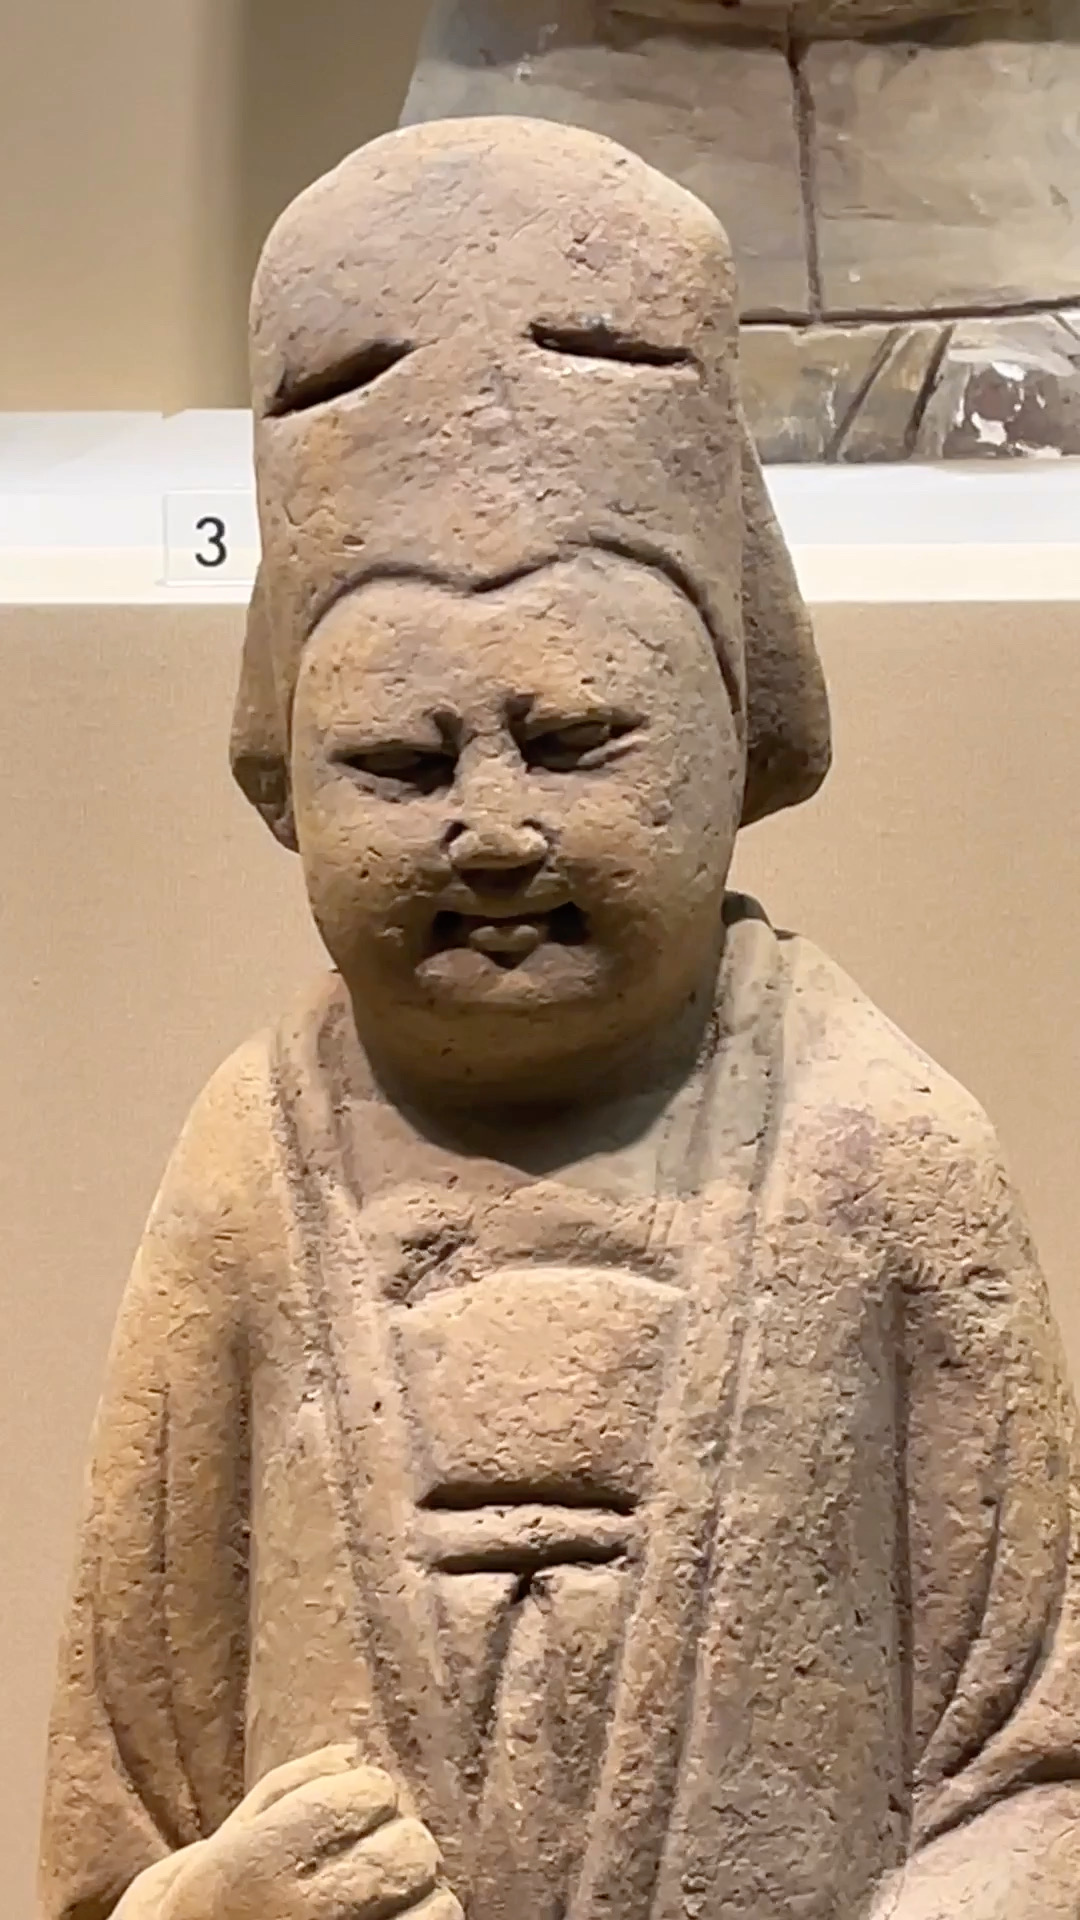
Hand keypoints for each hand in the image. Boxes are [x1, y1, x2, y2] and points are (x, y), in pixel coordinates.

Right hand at [117, 1746, 460, 1919]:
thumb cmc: (202, 1913)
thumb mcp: (218, 1847)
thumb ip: (284, 1790)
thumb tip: (351, 1751)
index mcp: (262, 1864)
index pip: (371, 1792)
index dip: (364, 1794)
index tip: (341, 1814)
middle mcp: (305, 1915)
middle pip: (412, 1847)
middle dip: (395, 1842)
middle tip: (364, 1860)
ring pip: (437, 1902)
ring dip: (416, 1895)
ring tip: (378, 1902)